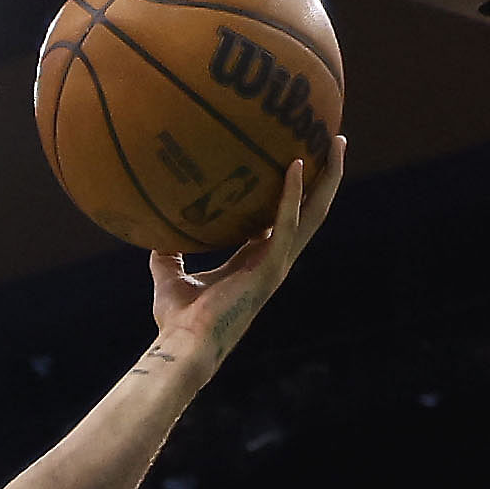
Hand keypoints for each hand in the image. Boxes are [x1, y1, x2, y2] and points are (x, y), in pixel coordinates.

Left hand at [150, 139, 344, 371]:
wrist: (184, 347)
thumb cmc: (177, 320)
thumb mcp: (169, 275)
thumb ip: (169, 253)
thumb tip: (155, 232)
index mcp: (257, 260)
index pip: (285, 220)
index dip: (296, 193)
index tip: (299, 162)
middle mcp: (274, 260)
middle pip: (312, 212)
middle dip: (326, 177)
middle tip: (334, 140)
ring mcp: (276, 265)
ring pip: (314, 215)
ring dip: (327, 178)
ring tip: (334, 142)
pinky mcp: (270, 269)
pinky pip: (285, 224)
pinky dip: (291, 194)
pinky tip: (295, 164)